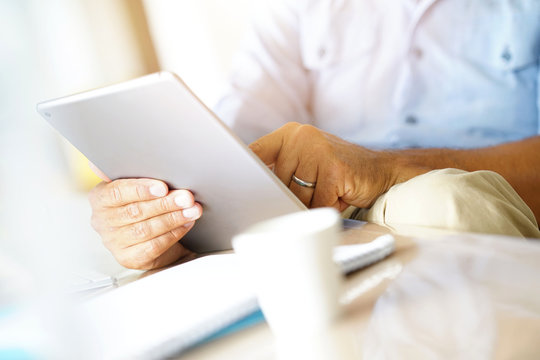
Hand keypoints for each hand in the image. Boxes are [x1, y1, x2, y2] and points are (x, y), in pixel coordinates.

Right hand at [88, 178, 202, 269]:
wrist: (153, 233)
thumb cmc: (145, 202)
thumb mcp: (139, 185)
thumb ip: (137, 172)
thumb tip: (140, 157)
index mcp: (100, 198)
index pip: (117, 192)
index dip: (140, 189)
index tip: (162, 187)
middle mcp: (102, 221)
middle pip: (135, 211)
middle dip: (165, 203)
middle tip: (186, 197)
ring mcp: (114, 242)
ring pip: (146, 229)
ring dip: (173, 218)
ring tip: (192, 210)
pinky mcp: (129, 258)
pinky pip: (153, 246)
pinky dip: (173, 233)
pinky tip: (186, 223)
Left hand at [249, 123, 426, 209]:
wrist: (380, 170)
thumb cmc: (336, 171)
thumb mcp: (306, 161)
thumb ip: (282, 169)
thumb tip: (252, 193)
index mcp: (289, 133)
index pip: (256, 152)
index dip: (243, 170)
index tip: (230, 184)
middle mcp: (301, 136)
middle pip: (277, 183)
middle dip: (291, 198)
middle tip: (311, 193)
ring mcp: (318, 150)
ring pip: (297, 195)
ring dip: (311, 204)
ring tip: (328, 192)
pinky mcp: (334, 168)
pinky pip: (318, 202)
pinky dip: (327, 207)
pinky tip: (340, 196)